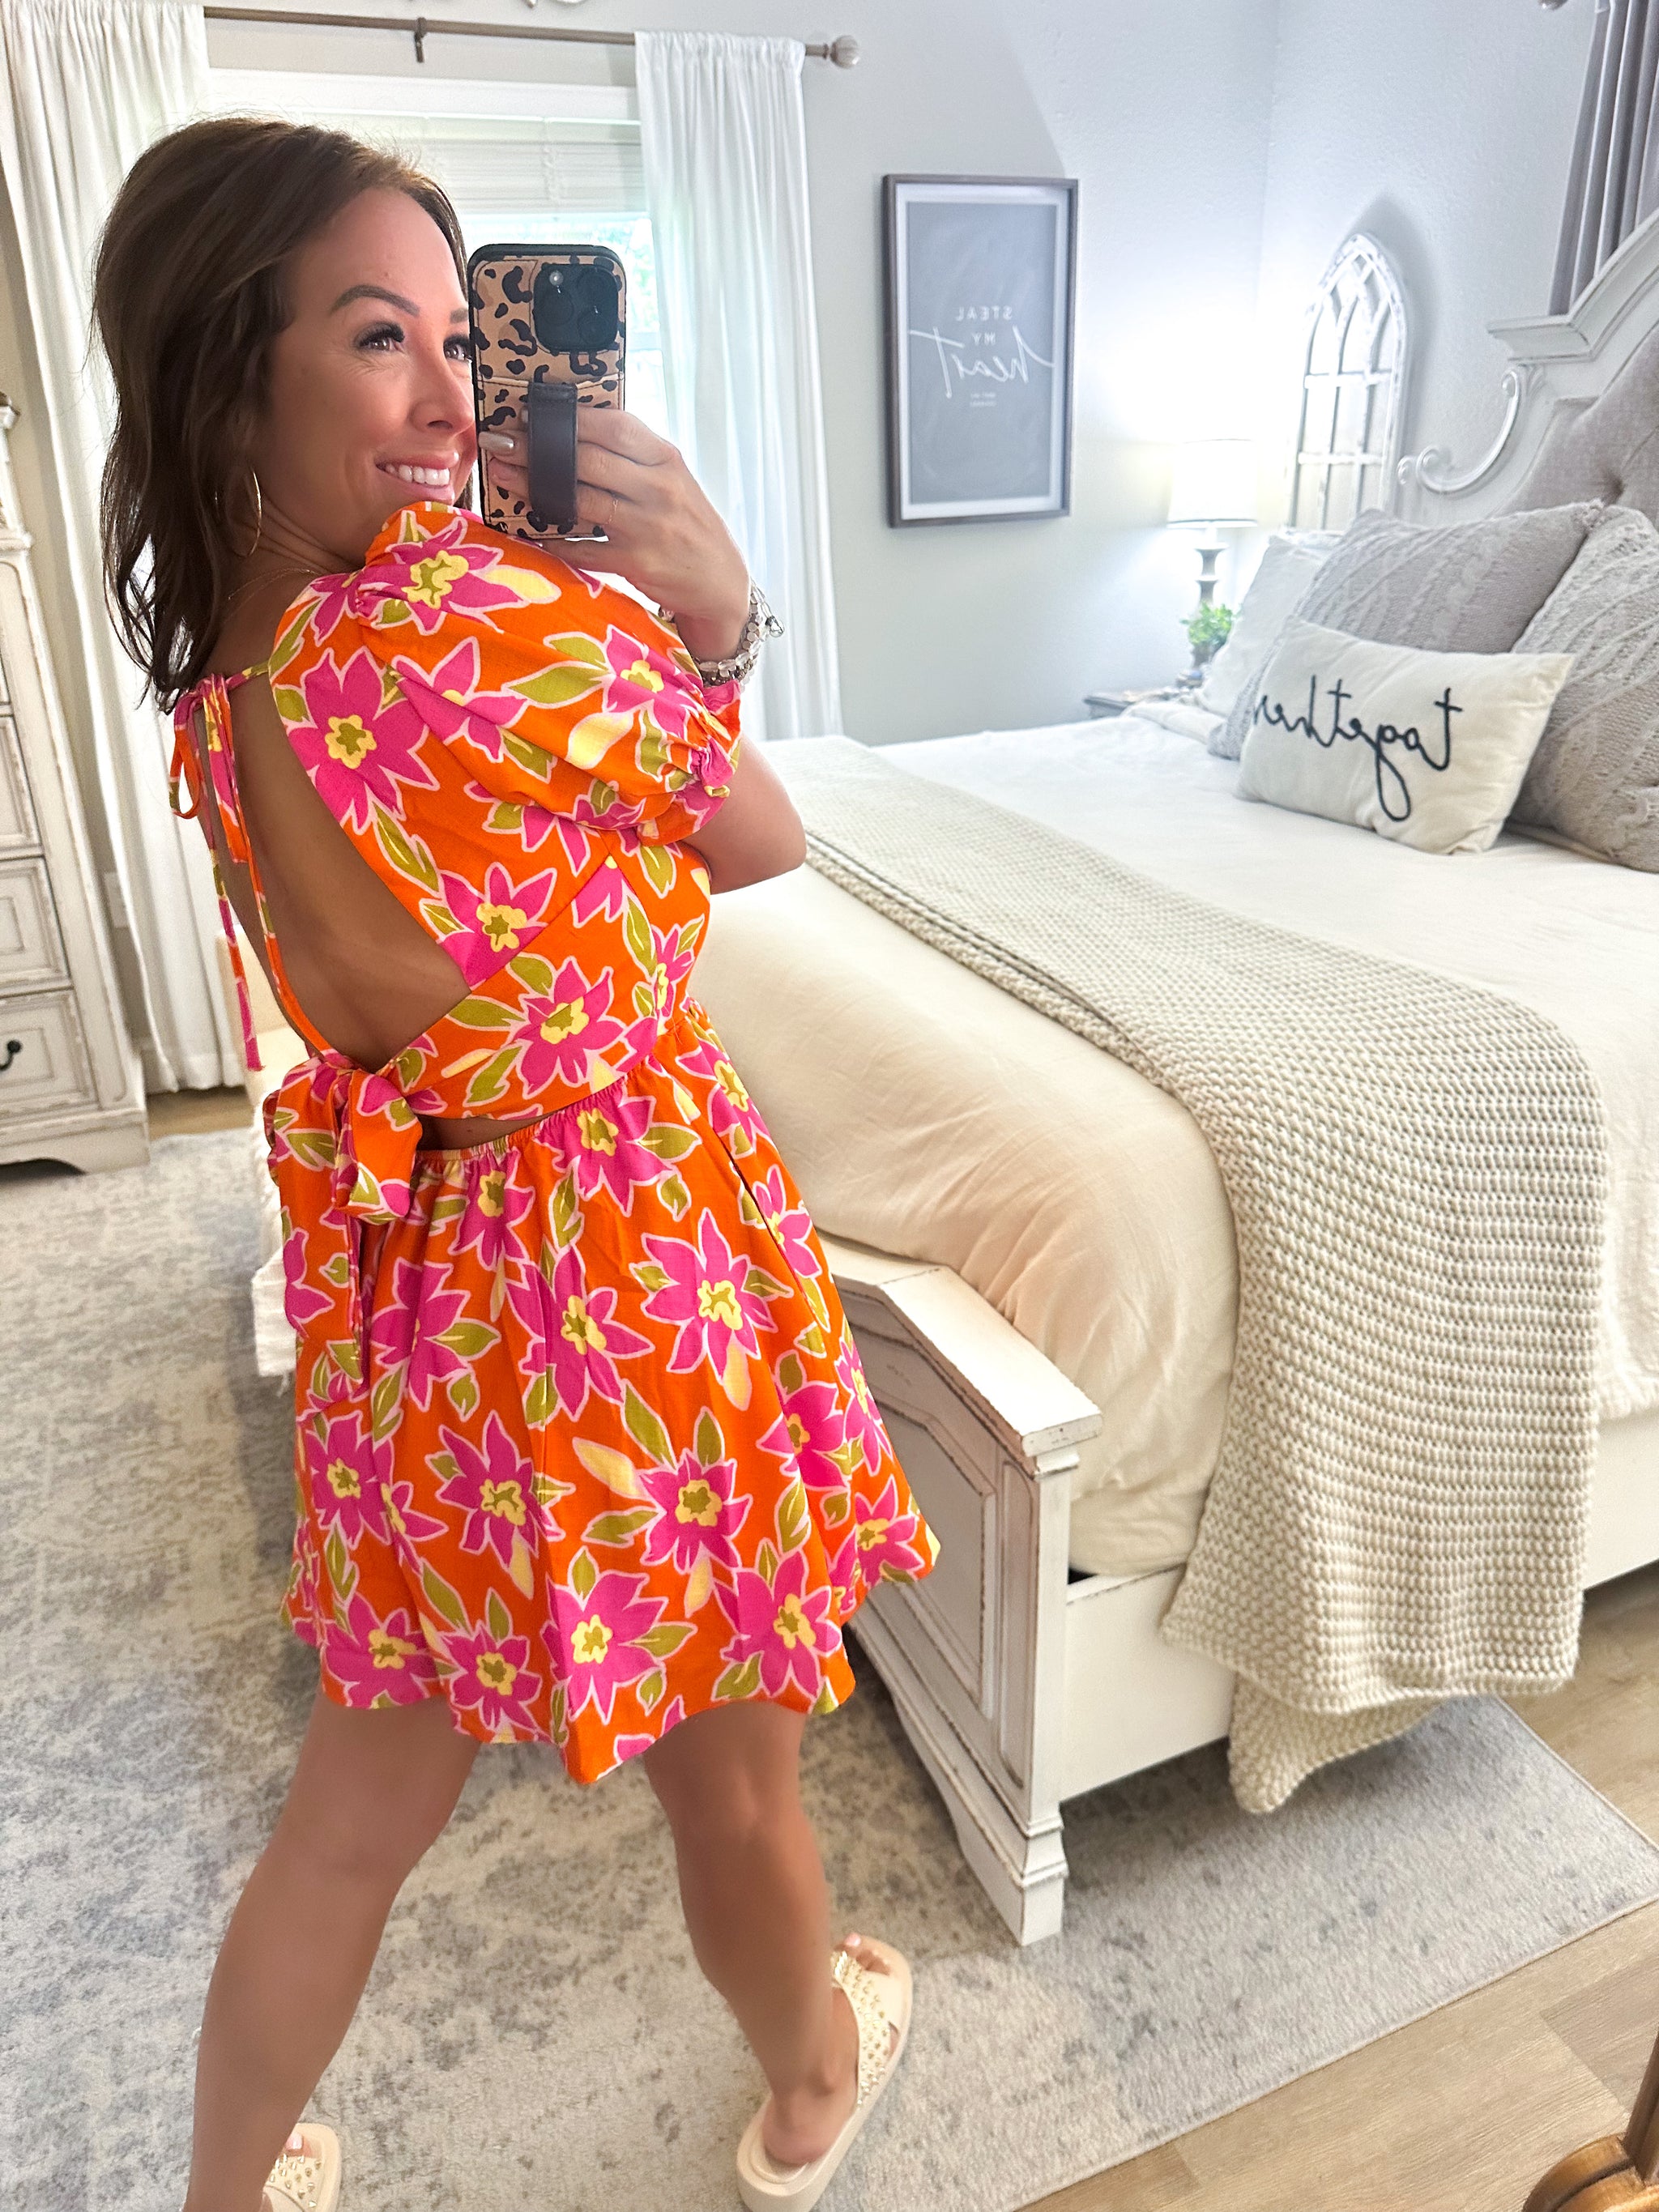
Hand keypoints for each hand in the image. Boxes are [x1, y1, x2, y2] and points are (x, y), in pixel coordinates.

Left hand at [477, 409, 748, 658]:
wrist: (721, 583)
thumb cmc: (689, 526)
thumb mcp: (674, 480)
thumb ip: (635, 457)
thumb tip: (577, 433)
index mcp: (667, 460)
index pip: (614, 426)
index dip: (568, 417)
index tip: (531, 412)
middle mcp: (659, 490)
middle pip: (588, 460)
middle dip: (537, 449)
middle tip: (502, 443)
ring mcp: (647, 528)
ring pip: (579, 500)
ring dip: (533, 487)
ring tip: (503, 476)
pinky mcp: (636, 563)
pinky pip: (584, 548)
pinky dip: (554, 540)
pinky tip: (530, 530)